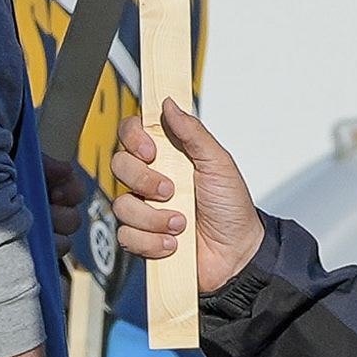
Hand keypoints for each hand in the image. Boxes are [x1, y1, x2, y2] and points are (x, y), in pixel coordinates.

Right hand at [114, 107, 260, 296]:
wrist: (237, 253)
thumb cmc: (231, 208)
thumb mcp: (219, 164)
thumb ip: (194, 133)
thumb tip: (170, 102)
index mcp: (168, 156)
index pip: (132, 134)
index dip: (133, 138)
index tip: (150, 150)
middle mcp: (151, 180)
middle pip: (119, 165)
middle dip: (144, 180)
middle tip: (170, 191)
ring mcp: (144, 209)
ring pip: (122, 205)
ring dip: (154, 217)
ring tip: (181, 224)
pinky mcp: (142, 238)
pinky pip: (127, 235)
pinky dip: (152, 241)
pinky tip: (173, 244)